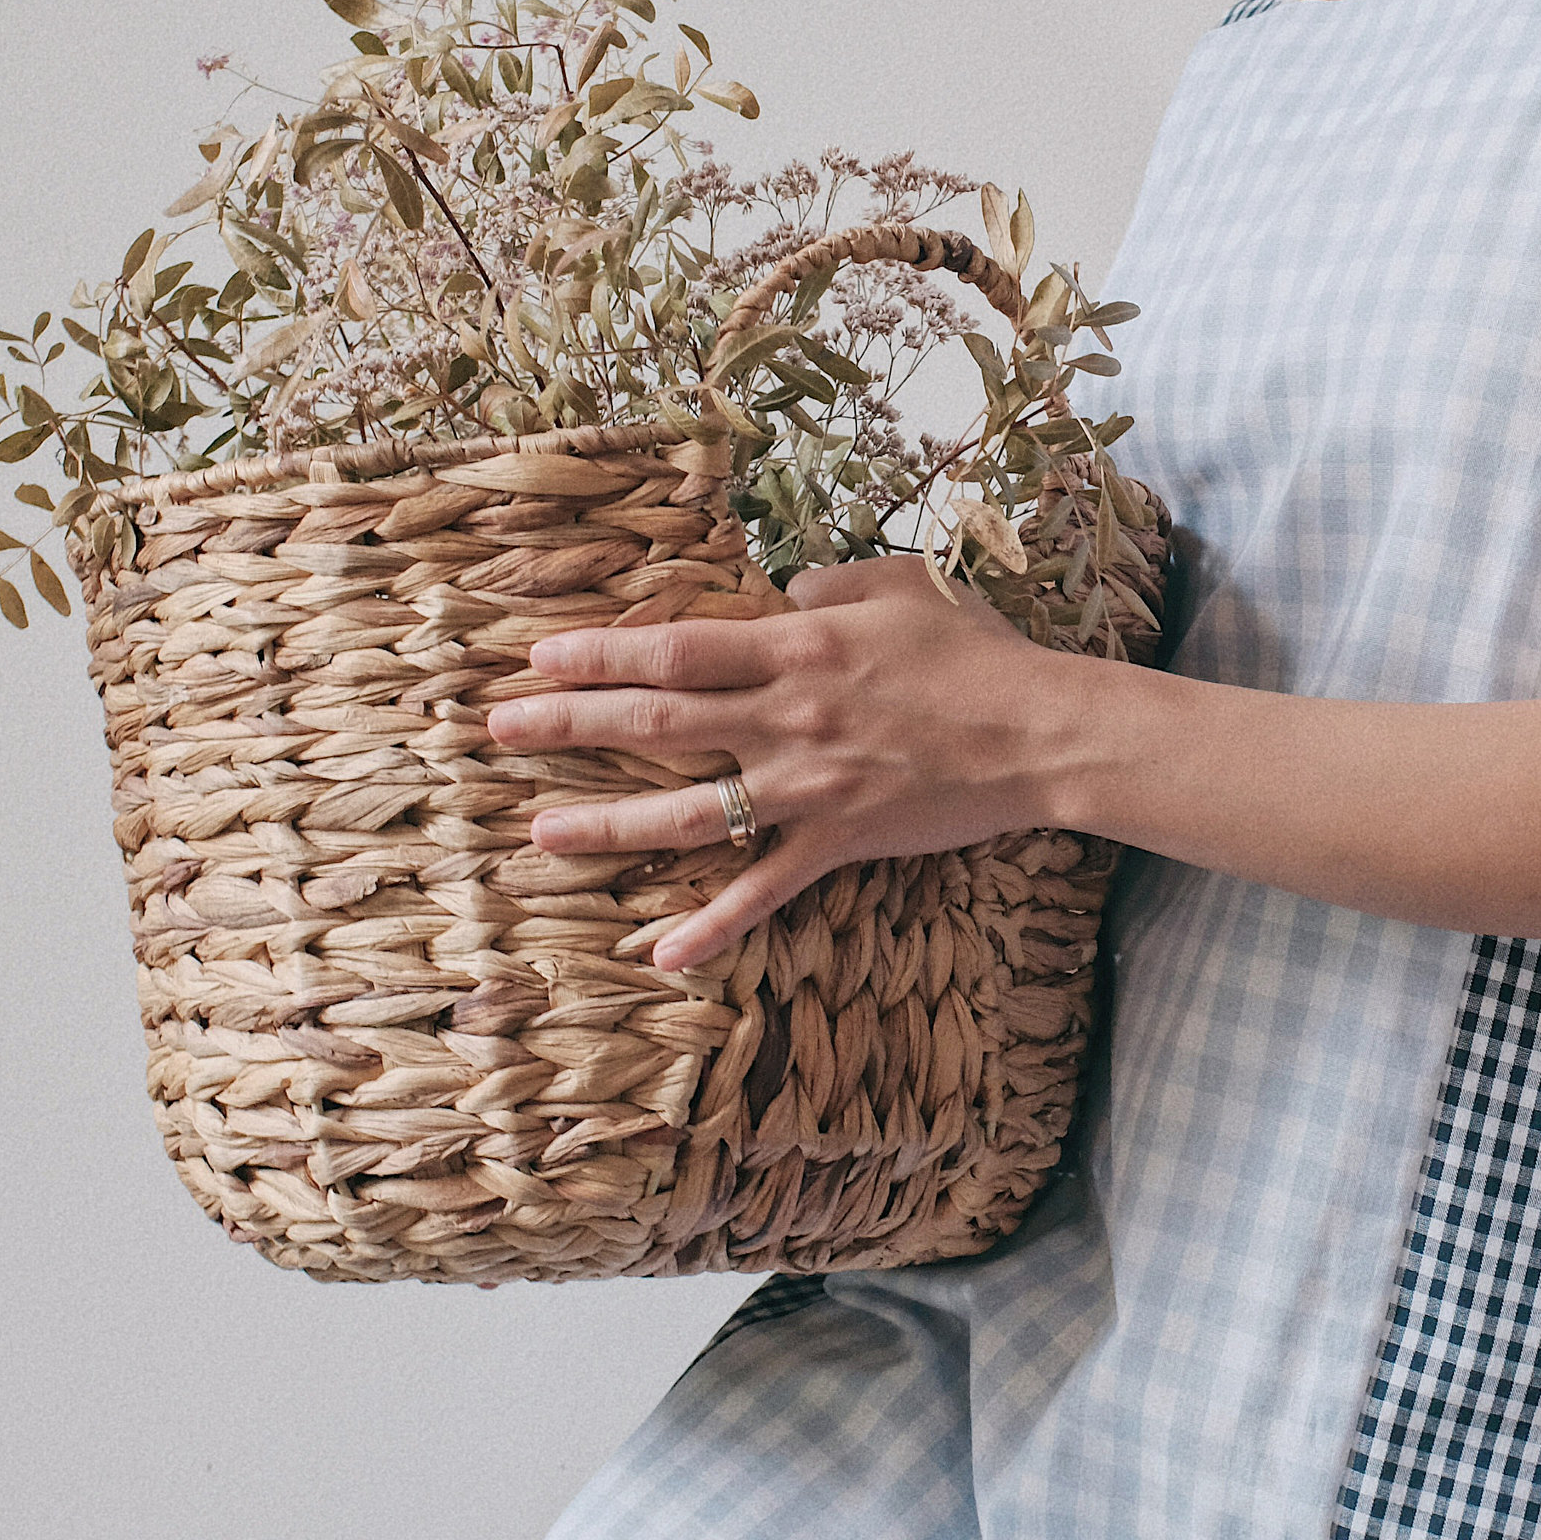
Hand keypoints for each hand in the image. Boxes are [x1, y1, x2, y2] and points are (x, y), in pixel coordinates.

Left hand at [485, 555, 1081, 972]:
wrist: (1041, 732)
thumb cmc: (978, 652)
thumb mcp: (901, 585)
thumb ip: (827, 585)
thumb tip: (779, 593)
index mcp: (794, 647)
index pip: (673, 647)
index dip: (600, 653)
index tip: (540, 657)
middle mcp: (785, 718)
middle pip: (656, 720)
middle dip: (569, 724)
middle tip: (499, 729)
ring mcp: (806, 787)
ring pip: (688, 810)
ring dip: (609, 823)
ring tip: (541, 833)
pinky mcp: (837, 841)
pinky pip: (764, 890)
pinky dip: (714, 926)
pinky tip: (662, 954)